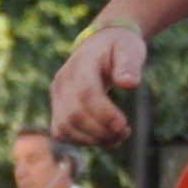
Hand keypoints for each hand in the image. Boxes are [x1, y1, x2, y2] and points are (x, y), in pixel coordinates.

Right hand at [49, 18, 146, 150]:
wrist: (100, 46)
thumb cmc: (118, 48)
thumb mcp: (129, 49)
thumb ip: (130, 64)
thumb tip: (129, 84)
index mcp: (81, 64)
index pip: (86, 92)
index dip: (104, 113)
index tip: (124, 125)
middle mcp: (63, 81)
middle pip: (73, 114)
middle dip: (101, 130)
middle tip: (125, 132)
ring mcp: (57, 96)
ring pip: (65, 127)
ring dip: (93, 139)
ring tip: (119, 137)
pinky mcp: (58, 109)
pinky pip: (62, 132)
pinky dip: (83, 141)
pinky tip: (105, 138)